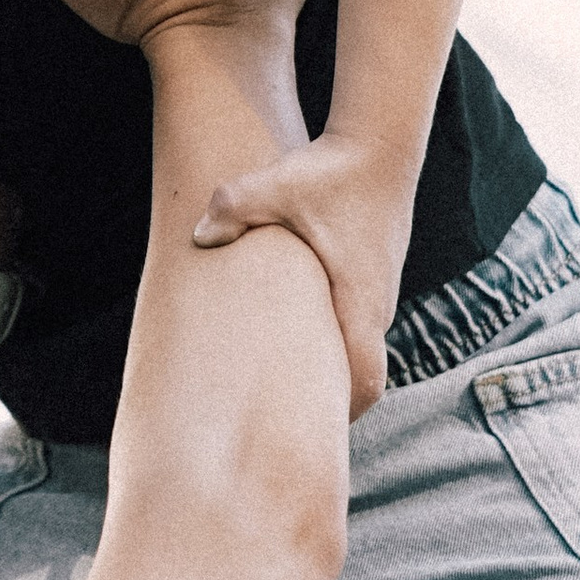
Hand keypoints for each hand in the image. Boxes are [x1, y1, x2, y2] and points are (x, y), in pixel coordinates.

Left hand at [195, 125, 410, 418]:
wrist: (380, 142)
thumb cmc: (331, 170)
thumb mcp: (275, 187)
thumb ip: (233, 210)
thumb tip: (199, 236)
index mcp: (358, 301)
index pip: (365, 380)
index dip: (344, 415)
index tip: (313, 437)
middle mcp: (375, 305)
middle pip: (362, 376)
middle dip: (331, 404)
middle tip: (288, 428)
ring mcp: (378, 292)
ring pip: (358, 350)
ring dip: (331, 370)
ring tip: (285, 392)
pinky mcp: (372, 277)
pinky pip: (355, 325)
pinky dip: (333, 341)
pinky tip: (295, 340)